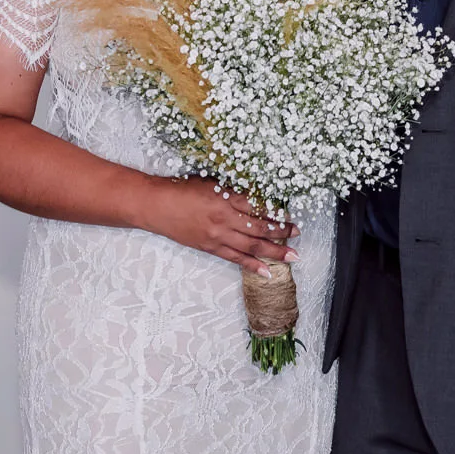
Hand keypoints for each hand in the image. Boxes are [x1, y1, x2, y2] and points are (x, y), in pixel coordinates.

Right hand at [136, 175, 299, 275]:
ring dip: (274, 251)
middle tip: (297, 234)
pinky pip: (236, 259)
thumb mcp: (212, 183)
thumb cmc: (182, 189)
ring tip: (292, 255)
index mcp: (226, 198)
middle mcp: (225, 218)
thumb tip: (257, 196)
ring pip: (252, 246)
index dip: (278, 213)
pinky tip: (267, 271)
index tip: (290, 215)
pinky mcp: (210, 248)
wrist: (157, 205)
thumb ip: (234, 190)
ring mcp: (218, 236)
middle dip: (282, 233)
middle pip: (260, 228)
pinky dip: (253, 265)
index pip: (260, 207)